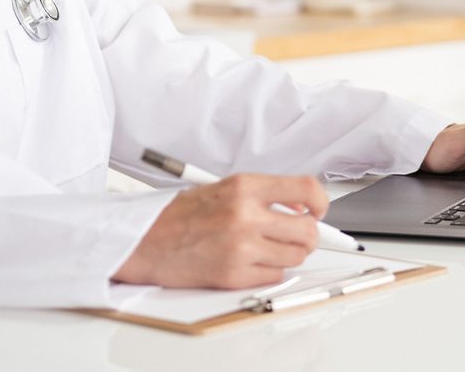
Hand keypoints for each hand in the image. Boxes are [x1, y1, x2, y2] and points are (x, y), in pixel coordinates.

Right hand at [112, 173, 327, 288]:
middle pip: (308, 231)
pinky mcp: (233, 275)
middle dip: (307, 235)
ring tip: (266, 246)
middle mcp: (245, 216)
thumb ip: (264, 194)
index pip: (306, 190)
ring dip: (288, 254)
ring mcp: (240, 248)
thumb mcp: (223, 188)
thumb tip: (302, 206)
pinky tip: (250, 260)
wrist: (143, 241)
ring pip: (295, 256)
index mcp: (244, 187)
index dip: (321, 202)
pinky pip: (274, 276)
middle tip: (296, 234)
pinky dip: (269, 271)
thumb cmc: (180, 215)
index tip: (320, 210)